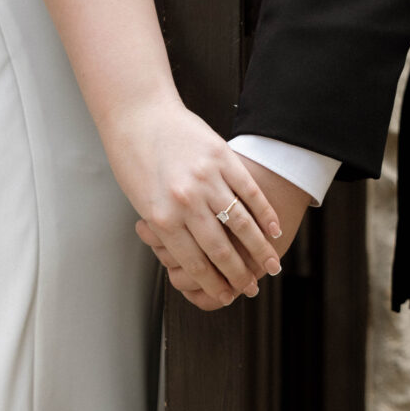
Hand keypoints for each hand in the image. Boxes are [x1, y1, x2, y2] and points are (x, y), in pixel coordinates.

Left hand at [136, 155, 310, 309]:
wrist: (139, 115)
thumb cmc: (135, 160)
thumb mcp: (143, 203)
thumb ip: (167, 230)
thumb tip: (192, 259)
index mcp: (162, 217)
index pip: (195, 262)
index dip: (215, 284)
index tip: (227, 295)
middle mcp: (186, 201)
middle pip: (221, 249)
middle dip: (240, 274)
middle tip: (253, 288)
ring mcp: (207, 178)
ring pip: (242, 223)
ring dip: (260, 249)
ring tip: (272, 265)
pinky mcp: (223, 157)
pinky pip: (250, 191)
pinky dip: (265, 213)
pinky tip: (274, 229)